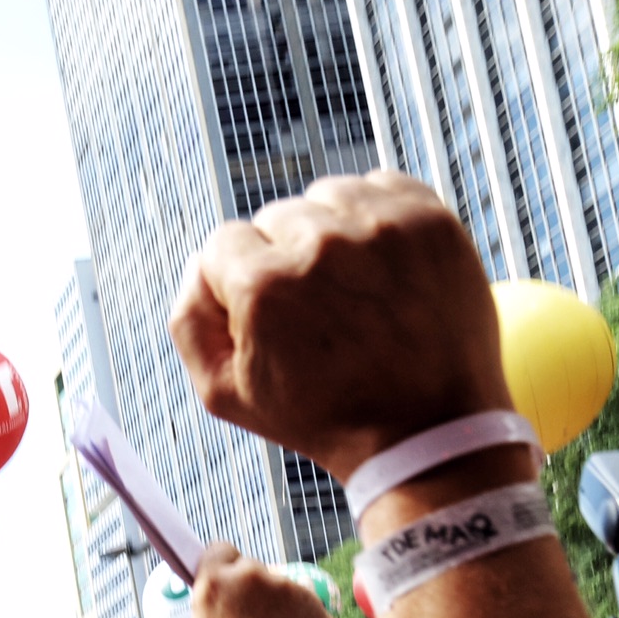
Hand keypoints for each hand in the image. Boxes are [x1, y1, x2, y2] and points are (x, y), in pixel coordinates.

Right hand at [168, 170, 513, 478]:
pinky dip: (373, 216)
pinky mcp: (430, 220)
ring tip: (348, 285)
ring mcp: (383, 227)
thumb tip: (198, 269)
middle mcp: (322, 244)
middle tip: (315, 311)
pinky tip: (378, 263)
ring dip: (328, 231)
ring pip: (325, 197)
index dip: (237, 285)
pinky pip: (380, 186)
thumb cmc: (324, 417)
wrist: (425, 431)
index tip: (270, 318)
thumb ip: (188, 322)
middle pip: (274, 217)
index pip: (222, 244)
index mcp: (265, 285)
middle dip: (283, 258)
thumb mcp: (224, 394)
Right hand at [190, 543, 335, 617]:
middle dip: (248, 586)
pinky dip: (296, 613)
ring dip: (274, 601)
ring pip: (277, 583)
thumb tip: (217, 583)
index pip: (218, 550)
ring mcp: (285, 586)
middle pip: (248, 566)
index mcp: (215, 584)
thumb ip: (211, 602)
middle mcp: (251, 577)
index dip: (220, 565)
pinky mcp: (313, 599)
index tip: (224, 578)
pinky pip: (300, 598)